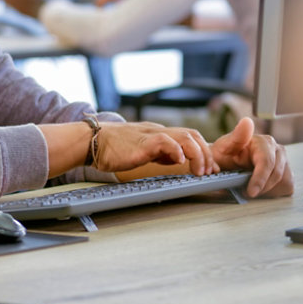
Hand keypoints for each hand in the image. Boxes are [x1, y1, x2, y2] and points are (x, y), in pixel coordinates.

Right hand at [96, 122, 216, 175]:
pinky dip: (176, 150)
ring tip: (199, 171)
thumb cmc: (113, 149)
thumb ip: (160, 153)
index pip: (189, 137)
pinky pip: (165, 141)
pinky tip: (179, 161)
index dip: (204, 152)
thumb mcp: (143, 151)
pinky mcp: (142, 143)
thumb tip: (176, 160)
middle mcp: (159, 131)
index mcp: (159, 134)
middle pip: (193, 134)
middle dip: (206, 154)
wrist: (92, 141)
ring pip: (184, 136)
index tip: (210, 168)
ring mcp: (151, 135)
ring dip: (197, 155)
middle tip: (209, 171)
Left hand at [212, 117, 293, 197]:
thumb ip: (236, 135)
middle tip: (247, 193)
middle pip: (277, 174)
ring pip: (283, 181)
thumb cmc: (226, 154)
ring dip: (267, 189)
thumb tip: (246, 122)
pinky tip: (261, 186)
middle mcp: (277, 150)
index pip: (267, 161)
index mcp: (263, 142)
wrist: (227, 163)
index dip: (259, 179)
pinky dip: (273, 191)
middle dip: (261, 187)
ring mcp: (284, 161)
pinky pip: (286, 186)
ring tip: (251, 187)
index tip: (251, 191)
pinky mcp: (287, 172)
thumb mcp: (225, 145)